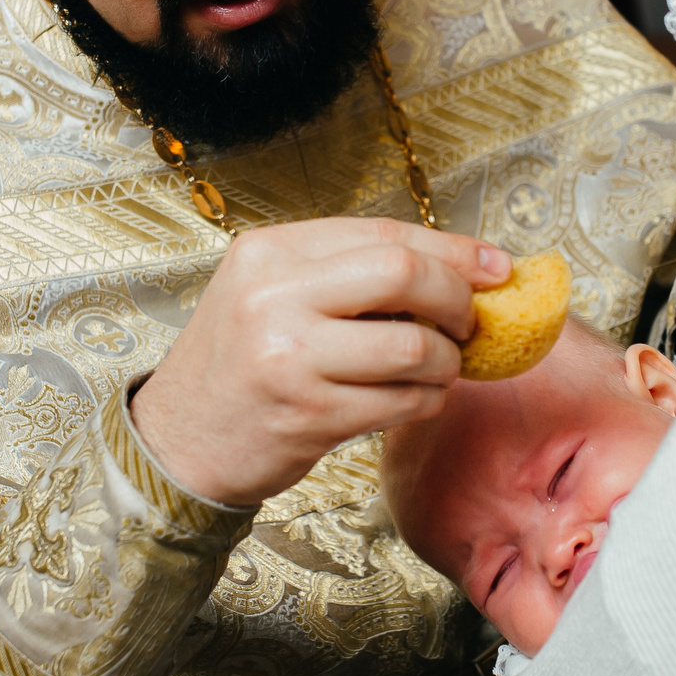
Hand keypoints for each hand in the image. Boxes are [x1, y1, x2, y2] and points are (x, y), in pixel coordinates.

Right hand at [131, 218, 509, 506]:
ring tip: (438, 368)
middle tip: (469, 322)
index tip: (497, 267)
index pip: (383, 234)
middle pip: (403, 274)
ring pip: (413, 346)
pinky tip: (415, 399)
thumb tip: (462, 267)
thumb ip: (347, 274)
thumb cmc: (239, 365)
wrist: (178, 442)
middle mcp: (274, 298)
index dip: (454, 250)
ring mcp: (290, 358)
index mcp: (268, 253)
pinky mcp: (310, 416)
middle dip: (457, 298)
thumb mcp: (272, 295)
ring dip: (446, 362)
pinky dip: (427, 401)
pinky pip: (402, 402)